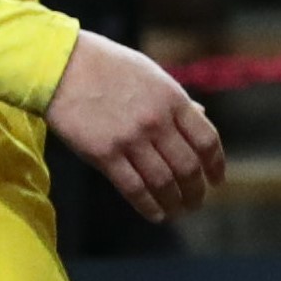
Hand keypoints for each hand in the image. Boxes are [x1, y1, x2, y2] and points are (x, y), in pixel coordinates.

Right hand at [46, 32, 226, 222]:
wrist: (64, 65)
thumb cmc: (109, 67)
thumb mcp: (153, 75)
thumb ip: (176, 100)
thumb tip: (201, 116)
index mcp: (173, 99)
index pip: (207, 140)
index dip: (216, 165)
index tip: (217, 181)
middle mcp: (157, 121)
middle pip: (188, 167)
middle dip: (196, 191)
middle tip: (196, 202)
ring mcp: (131, 139)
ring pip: (163, 182)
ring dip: (175, 202)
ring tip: (179, 211)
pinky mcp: (104, 154)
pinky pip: (133, 189)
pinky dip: (149, 206)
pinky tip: (156, 215)